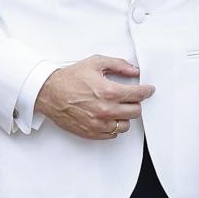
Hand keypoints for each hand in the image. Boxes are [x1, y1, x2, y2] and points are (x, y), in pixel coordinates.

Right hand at [35, 55, 153, 139]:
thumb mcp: (95, 63)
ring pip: (126, 125)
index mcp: (109, 92)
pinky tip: (109, 117)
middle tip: (131, 98)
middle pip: (135, 111)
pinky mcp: (92, 132)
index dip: (147, 91)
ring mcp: (99, 123)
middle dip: (136, 103)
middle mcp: (106, 110)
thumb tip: (134, 70)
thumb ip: (118, 65)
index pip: (139, 95)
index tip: (149, 90)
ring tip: (118, 107)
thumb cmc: (70, 78)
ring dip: (125, 116)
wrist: (49, 93)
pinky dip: (114, 126)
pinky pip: (113, 134)